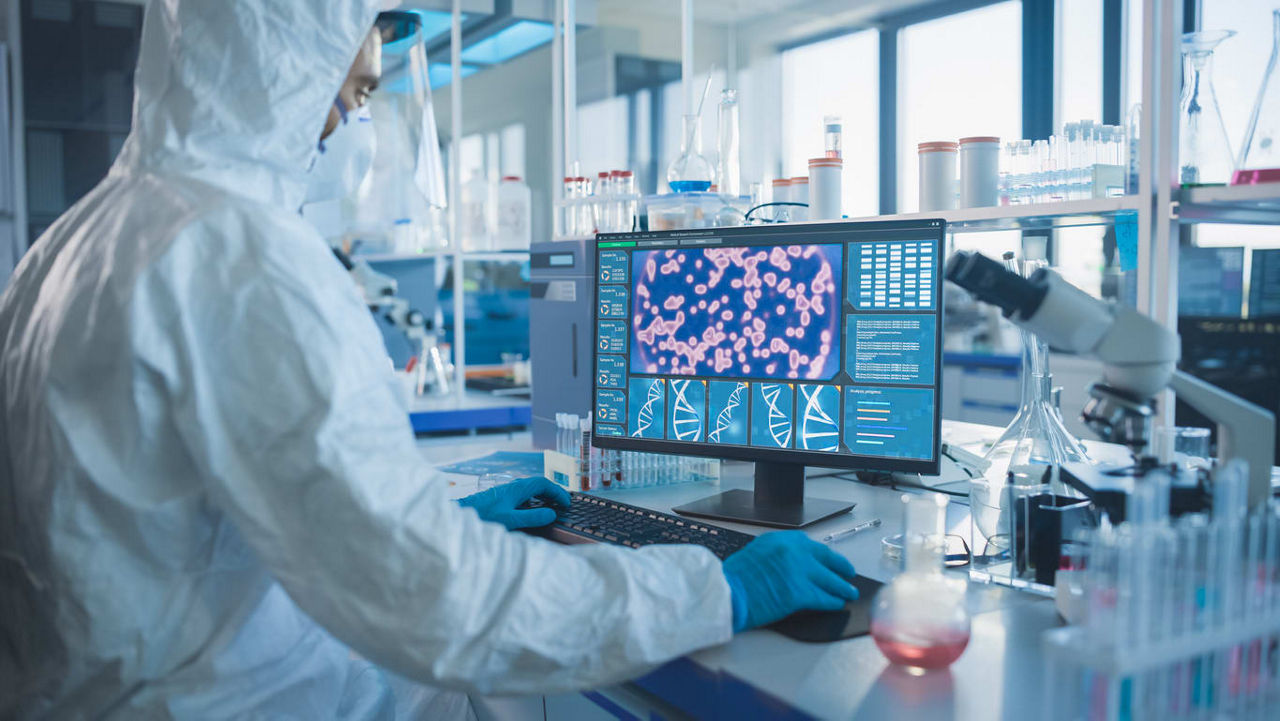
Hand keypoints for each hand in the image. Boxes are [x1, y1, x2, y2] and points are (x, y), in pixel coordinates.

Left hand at [457, 477, 570, 529]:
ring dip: (542, 495)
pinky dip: (533, 499)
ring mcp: (505, 491)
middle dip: (552, 492)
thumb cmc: (482, 517)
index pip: (543, 483)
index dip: (557, 492)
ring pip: (529, 489)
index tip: (566, 503)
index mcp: (517, 488)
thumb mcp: (510, 520)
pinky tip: (530, 510)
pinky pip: (522, 494)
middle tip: (562, 504)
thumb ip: (532, 517)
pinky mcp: (500, 498)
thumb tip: (551, 514)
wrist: (460, 516)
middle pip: (537, 484)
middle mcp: (512, 486)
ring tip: (551, 506)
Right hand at [721, 531, 859, 631]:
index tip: (832, 560)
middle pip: (825, 558)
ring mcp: (798, 571)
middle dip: (840, 567)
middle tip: (849, 573)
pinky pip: (823, 597)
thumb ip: (778, 556)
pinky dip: (833, 601)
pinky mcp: (800, 593)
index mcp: (780, 540)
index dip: (825, 555)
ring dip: (841, 587)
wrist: (725, 592)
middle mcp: (792, 551)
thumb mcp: (756, 553)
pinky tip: (837, 603)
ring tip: (849, 592)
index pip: (811, 545)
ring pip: (829, 579)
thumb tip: (795, 566)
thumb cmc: (734, 579)